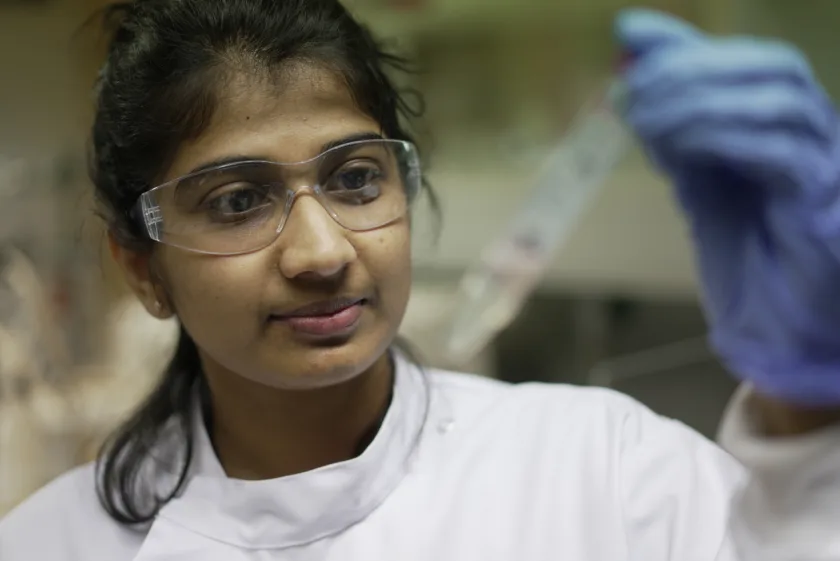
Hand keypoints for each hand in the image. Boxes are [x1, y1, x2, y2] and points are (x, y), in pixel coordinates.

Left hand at [615, 8, 839, 405]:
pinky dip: (726, 138)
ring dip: (702, 101)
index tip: (629, 38)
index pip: (750, 60)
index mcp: (787, 123)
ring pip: (780, 103)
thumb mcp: (696, 179)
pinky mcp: (824, 203)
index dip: (691, 45)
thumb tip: (626, 80)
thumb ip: (671, 128)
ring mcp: (828, 165)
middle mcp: (817, 133)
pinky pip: (782, 153)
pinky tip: (680, 148)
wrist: (775, 322)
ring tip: (645, 119)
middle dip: (693, 69)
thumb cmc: (743, 252)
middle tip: (633, 91)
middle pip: (772, 68)